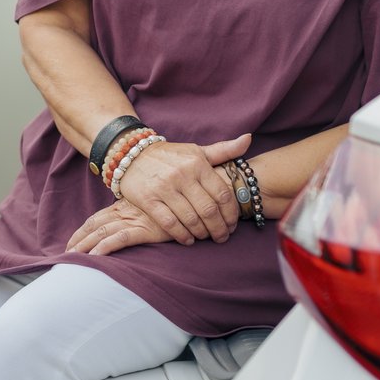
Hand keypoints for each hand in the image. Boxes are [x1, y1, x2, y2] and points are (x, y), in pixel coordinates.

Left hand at [68, 197, 169, 255]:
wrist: (193, 199)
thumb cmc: (174, 204)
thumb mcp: (151, 207)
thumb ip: (137, 214)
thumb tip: (126, 227)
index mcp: (123, 205)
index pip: (96, 219)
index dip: (81, 232)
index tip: (71, 244)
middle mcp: (125, 211)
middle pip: (94, 225)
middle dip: (78, 240)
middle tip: (66, 255)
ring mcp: (134, 219)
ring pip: (102, 232)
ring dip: (85, 246)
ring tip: (73, 259)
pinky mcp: (145, 229)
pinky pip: (120, 238)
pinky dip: (105, 247)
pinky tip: (94, 257)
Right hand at [106, 134, 251, 244]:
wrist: (131, 154)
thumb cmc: (170, 156)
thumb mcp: (196, 151)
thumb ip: (224, 150)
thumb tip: (248, 139)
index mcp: (197, 163)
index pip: (222, 194)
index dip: (231, 214)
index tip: (232, 224)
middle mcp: (182, 175)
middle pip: (209, 210)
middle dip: (219, 228)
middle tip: (222, 237)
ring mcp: (164, 188)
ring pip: (191, 219)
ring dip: (202, 233)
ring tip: (206, 237)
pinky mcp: (148, 200)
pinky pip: (170, 223)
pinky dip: (182, 236)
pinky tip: (188, 239)